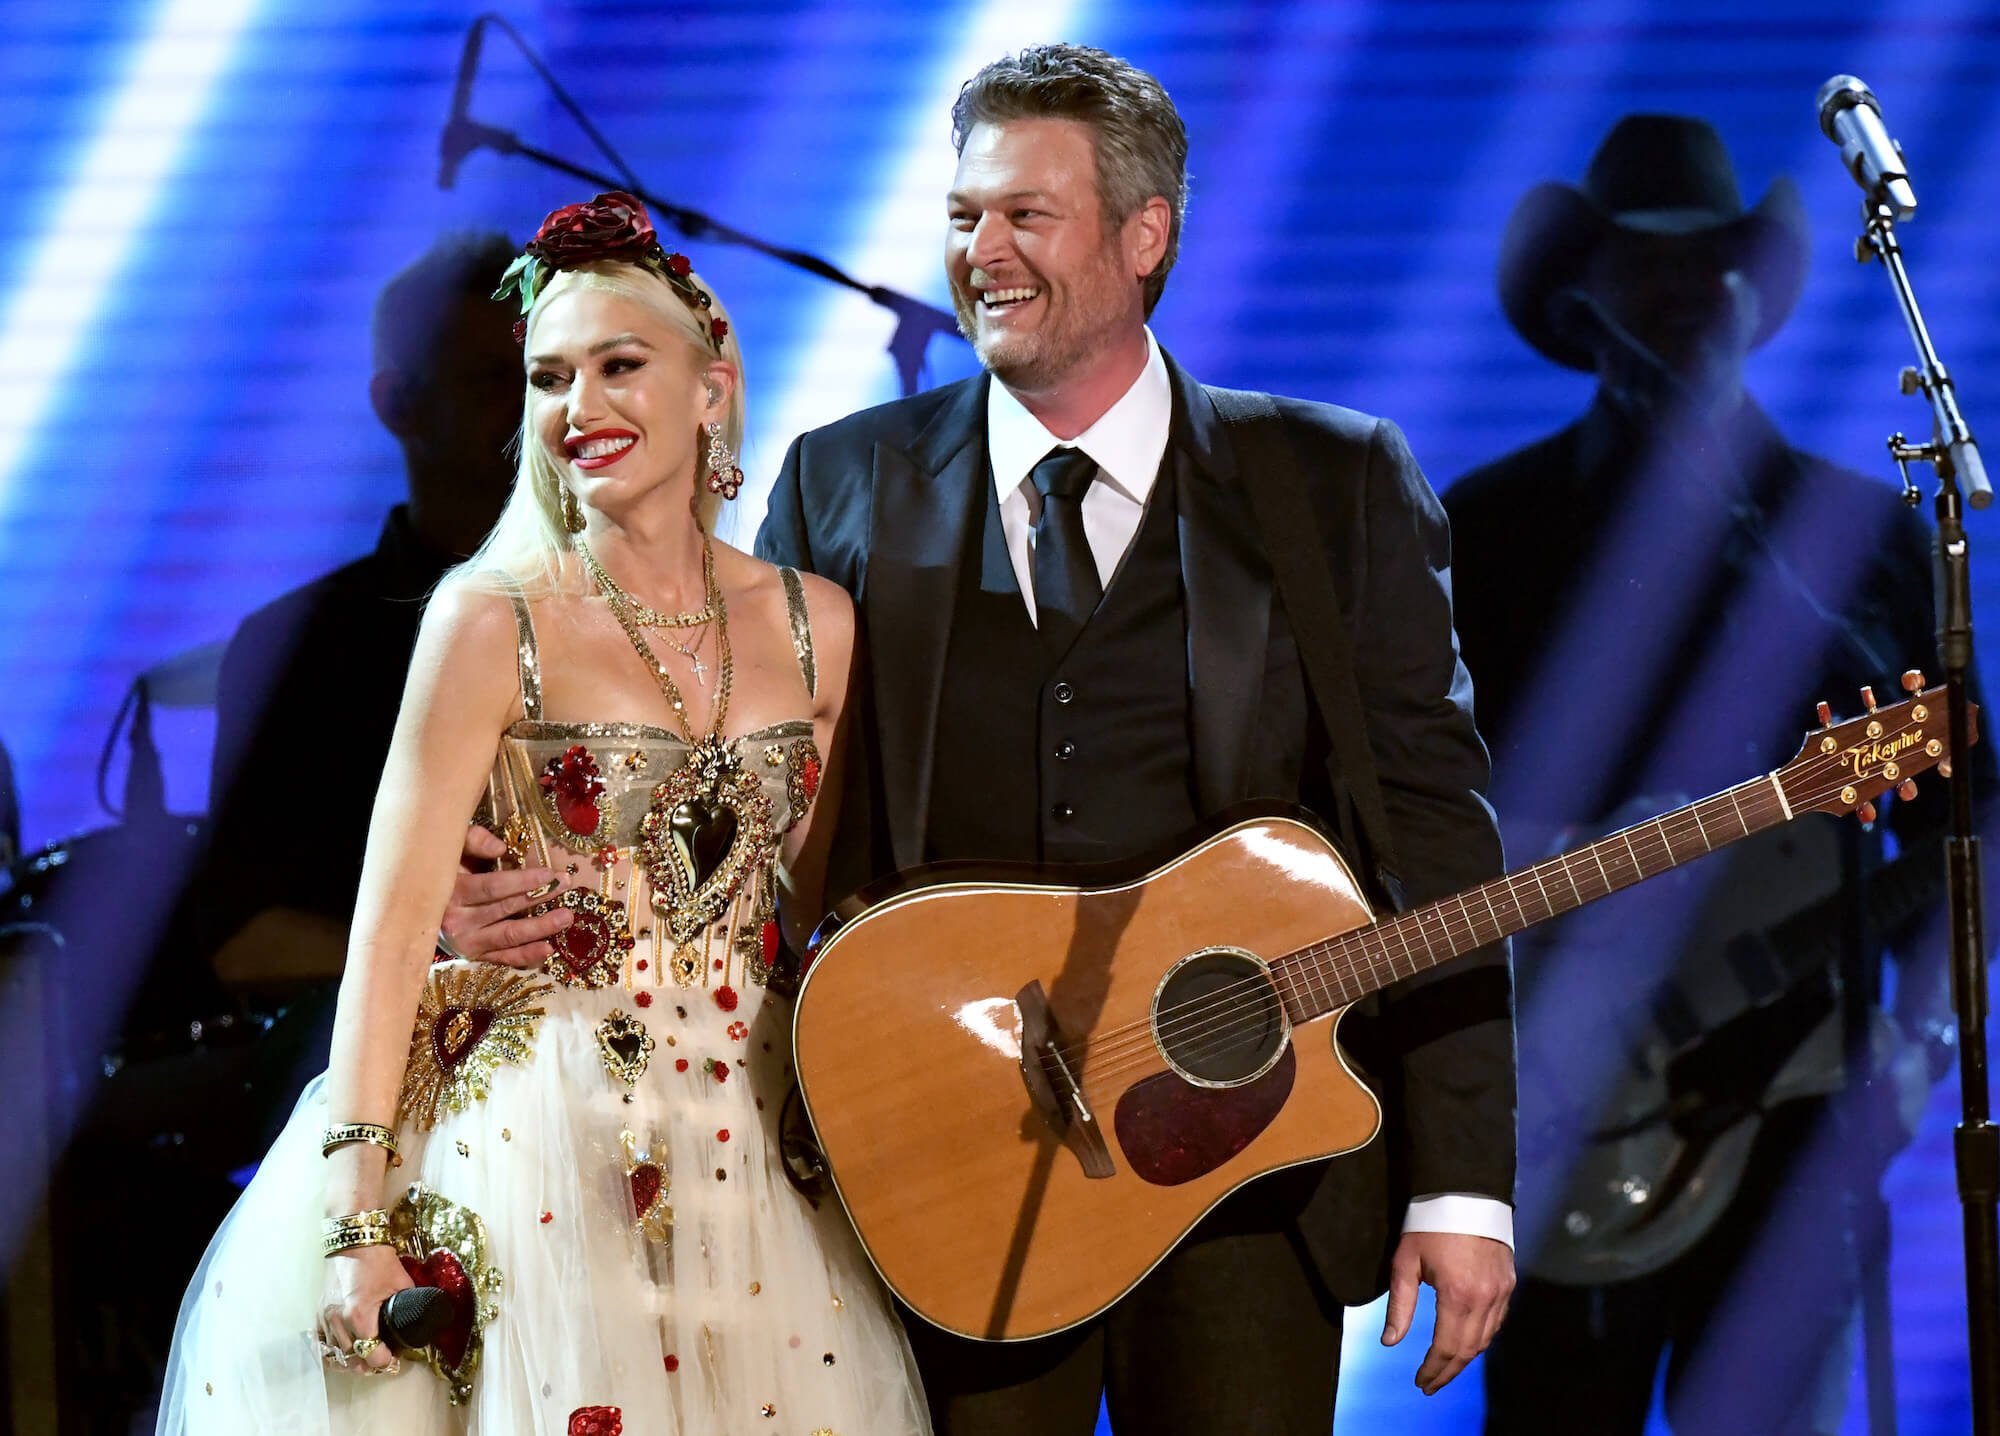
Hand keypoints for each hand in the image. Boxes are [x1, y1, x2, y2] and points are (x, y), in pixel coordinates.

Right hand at [319, 1243, 410, 1374]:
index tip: (394, 1360)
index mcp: (360, 1315)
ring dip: (350, 1361)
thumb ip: (409, 1305)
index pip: (371, 1354)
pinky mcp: (318, 1313)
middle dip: (368, 1364)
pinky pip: (321, 1343)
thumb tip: (421, 1319)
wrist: (354, 1242)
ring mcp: (325, 1318)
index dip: (385, 1361)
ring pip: (334, 1355)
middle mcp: (338, 1321)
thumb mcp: (401, 1283)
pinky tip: (344, 1352)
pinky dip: (332, 1351)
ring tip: (364, 1360)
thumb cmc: (378, 1261)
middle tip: (382, 1362)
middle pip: (352, 1359)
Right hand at [438, 825, 570, 968]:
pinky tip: (549, 949)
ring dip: (540, 928)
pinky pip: (503, 958)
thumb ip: (472, 841)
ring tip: (566, 917)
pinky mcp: (473, 956)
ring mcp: (466, 942)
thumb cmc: (439, 873)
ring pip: (508, 935)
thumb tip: (500, 848)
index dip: (522, 881)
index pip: (492, 888)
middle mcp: (457, 921)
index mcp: (451, 893)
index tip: (549, 873)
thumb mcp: (449, 851)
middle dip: (539, 896)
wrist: (414, 910)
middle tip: (566, 885)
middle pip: (506, 909)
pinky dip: (526, 955)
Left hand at [1380, 1230, 1513, 1394]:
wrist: (1465, 1192)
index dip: (1433, 1369)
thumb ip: (1400, 1306)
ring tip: (1445, 1369)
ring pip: (1486, 1339)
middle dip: (1448, 1371)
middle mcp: (1485, 1300)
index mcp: (1457, 1296)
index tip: (1420, 1383)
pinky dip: (1482, 1339)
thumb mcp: (1406, 1262)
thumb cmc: (1428, 1224)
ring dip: (1465, 1359)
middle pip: (1468, 1350)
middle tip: (1430, 1385)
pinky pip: (1497, 1322)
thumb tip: (1389, 1342)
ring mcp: (1501, 1292)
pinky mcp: (1509, 1283)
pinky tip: (1467, 1344)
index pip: (1446, 1347)